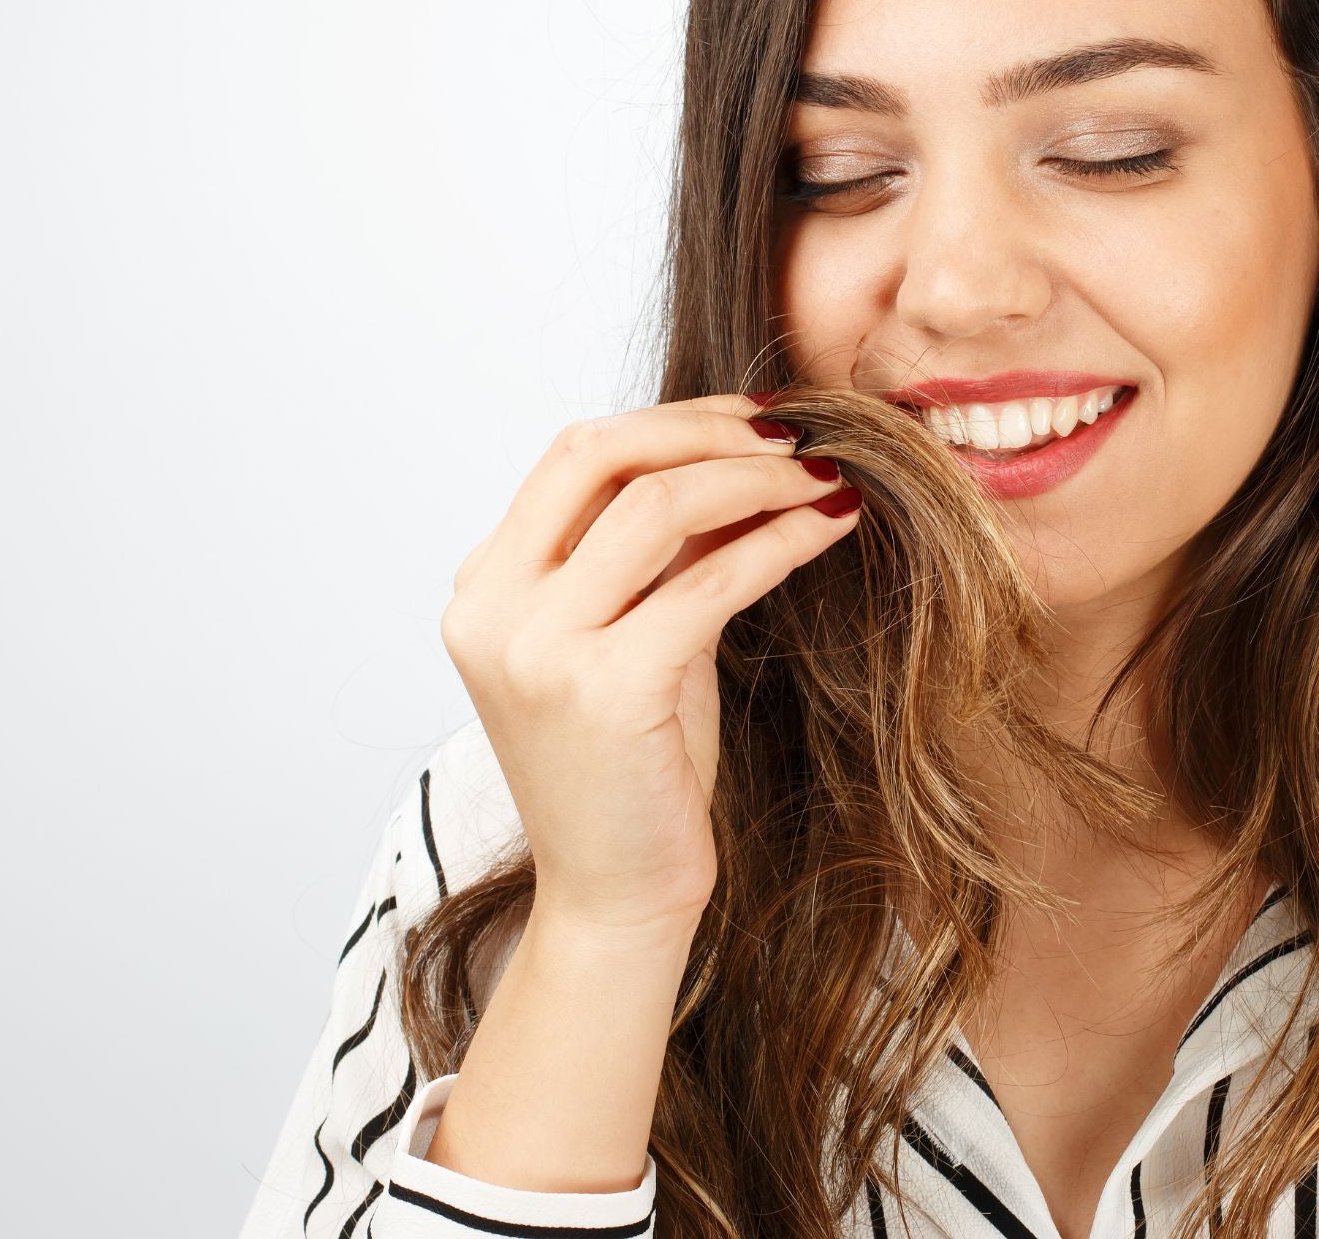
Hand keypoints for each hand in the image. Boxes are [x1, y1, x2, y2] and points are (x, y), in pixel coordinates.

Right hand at [439, 392, 860, 936]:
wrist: (615, 898)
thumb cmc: (632, 768)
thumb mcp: (632, 635)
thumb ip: (656, 551)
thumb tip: (740, 454)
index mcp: (485, 587)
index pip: (575, 453)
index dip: (673, 420)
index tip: (755, 420)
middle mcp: (493, 608)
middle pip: (603, 454)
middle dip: (710, 431)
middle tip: (798, 435)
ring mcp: (539, 649)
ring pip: (659, 503)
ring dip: (759, 477)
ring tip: (827, 476)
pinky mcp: (604, 689)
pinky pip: (712, 579)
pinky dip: (783, 540)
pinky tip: (834, 525)